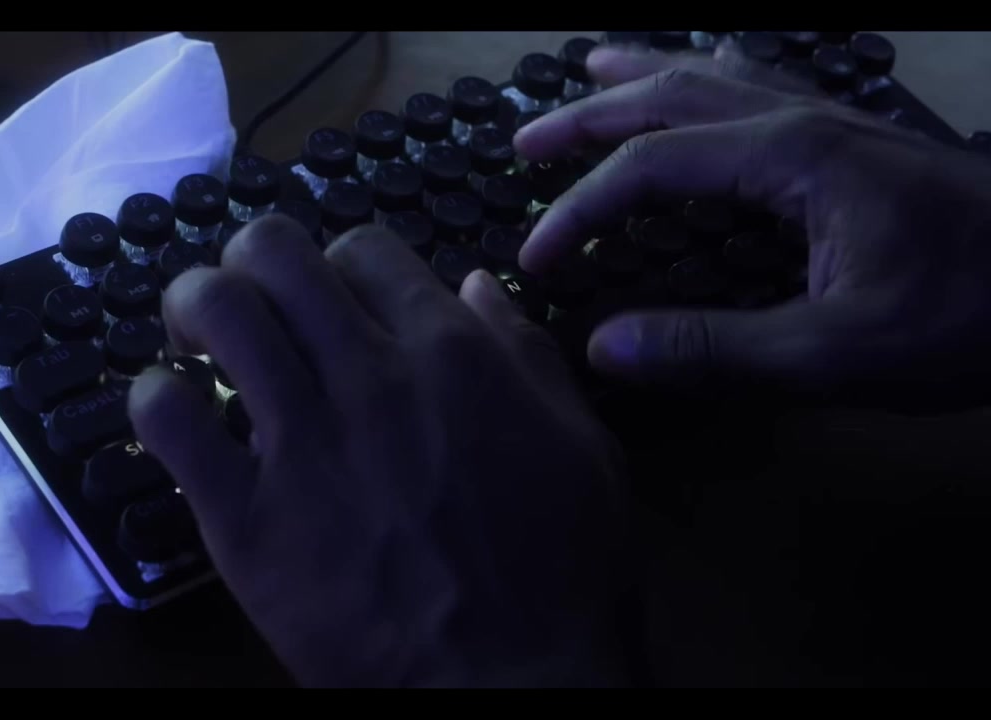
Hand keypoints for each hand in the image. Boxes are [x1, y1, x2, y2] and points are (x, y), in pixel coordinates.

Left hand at [127, 215, 629, 686]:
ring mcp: (299, 444)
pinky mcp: (242, 518)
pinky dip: (156, 399)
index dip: (338, 265)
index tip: (334, 302)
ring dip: (193, 309)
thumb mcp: (582, 444)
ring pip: (211, 311)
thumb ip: (524, 353)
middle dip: (250, 261)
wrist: (511, 685)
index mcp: (449, 352)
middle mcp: (366, 376)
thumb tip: (467, 284)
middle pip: (271, 253)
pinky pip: (166, 420)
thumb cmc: (560, 570)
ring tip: (196, 343)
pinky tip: (175, 415)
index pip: (360, 248)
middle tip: (249, 302)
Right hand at [515, 59, 990, 409]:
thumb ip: (715, 349)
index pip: (649, 169)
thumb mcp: (836, 352)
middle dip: (587, 119)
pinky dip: (708, 74)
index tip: (538, 259)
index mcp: (787, 159)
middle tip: (524, 142)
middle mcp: (800, 121)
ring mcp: (831, 120)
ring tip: (591, 68)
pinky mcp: (853, 139)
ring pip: (713, 75)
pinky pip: (759, 82)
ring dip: (642, 75)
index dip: (580, 211)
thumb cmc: (968, 316)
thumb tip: (606, 348)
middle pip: (669, 97)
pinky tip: (707, 72)